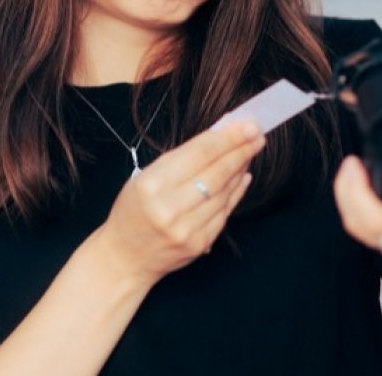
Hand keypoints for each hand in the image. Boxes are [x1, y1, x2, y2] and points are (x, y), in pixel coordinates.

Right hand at [95, 120, 262, 285]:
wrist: (124, 257)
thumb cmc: (133, 210)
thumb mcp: (146, 176)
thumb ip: (183, 157)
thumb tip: (220, 134)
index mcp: (153, 184)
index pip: (200, 153)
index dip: (228, 137)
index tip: (248, 125)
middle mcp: (170, 207)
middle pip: (217, 172)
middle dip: (241, 150)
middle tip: (257, 134)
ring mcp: (187, 228)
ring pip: (225, 191)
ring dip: (241, 169)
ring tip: (249, 152)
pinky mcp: (200, 243)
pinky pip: (225, 211)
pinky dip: (236, 191)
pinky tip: (242, 177)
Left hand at [334, 156, 381, 319]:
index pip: (377, 218)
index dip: (355, 191)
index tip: (354, 164)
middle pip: (359, 226)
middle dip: (345, 193)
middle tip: (350, 166)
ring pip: (365, 235)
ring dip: (356, 206)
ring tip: (359, 176)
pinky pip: (377, 242)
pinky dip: (371, 219)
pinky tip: (378, 199)